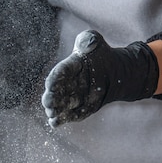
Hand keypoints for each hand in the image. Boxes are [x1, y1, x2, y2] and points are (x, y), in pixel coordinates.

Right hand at [41, 30, 158, 127]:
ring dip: (54, 110)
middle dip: (50, 97)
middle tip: (48, 102)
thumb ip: (88, 40)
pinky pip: (68, 115)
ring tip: (52, 113)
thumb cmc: (100, 55)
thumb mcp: (94, 42)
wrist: (113, 73)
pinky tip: (55, 123)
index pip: (59, 73)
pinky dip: (61, 120)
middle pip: (54, 92)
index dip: (54, 78)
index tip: (50, 84)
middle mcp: (66, 83)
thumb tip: (86, 42)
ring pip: (58, 105)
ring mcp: (70, 97)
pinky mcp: (77, 109)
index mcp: (68, 67)